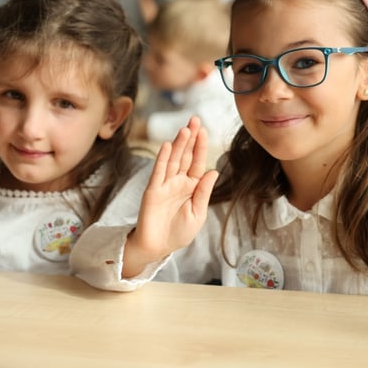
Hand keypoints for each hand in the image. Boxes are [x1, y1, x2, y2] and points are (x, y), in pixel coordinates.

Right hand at [123, 116, 217, 277]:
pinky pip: (159, 172)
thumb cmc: (178, 233)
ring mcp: (165, 184)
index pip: (198, 162)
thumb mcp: (197, 214)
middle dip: (190, 138)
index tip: (204, 130)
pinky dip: (163, 159)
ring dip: (178, 144)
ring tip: (185, 129)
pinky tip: (167, 146)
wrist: (158, 247)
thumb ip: (204, 192)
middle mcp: (178, 182)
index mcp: (191, 187)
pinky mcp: (153, 191)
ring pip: (173, 160)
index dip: (201, 147)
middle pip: (185, 156)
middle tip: (195, 119)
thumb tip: (214, 171)